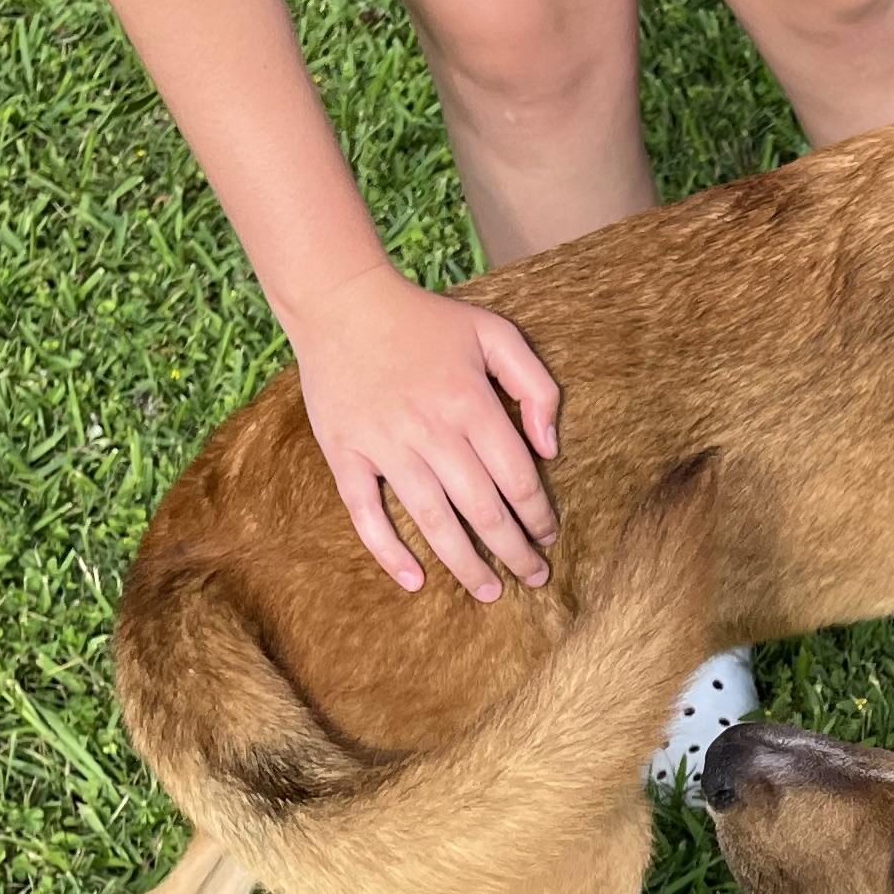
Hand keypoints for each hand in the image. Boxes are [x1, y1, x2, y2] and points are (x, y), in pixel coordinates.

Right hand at [291, 260, 562, 600]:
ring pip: (433, 521)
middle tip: (534, 578)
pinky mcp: (345, 455)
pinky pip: (366, 515)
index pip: (518, 479)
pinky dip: (388, 552)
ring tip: (489, 591)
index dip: (539, 515)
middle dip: (515, 551)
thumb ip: (535, 385)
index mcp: (471, 404)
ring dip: (465, 564)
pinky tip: (414, 581)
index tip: (549, 537)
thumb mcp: (495, 333)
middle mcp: (431, 432)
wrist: (343, 302)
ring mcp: (385, 446)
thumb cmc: (426, 320)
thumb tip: (550, 447)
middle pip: (484, 510)